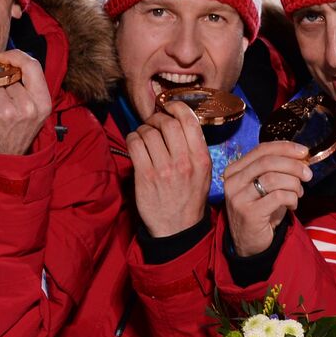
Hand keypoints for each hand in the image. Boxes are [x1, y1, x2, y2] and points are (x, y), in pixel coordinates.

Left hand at [0, 49, 51, 154]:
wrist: (0, 163)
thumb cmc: (14, 135)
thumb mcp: (32, 114)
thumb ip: (26, 90)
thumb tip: (5, 64)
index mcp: (43, 103)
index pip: (33, 66)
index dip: (16, 56)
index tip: (2, 57)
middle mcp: (28, 106)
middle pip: (7, 74)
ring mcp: (7, 110)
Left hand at [127, 101, 211, 236]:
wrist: (177, 229)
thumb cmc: (189, 198)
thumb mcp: (203, 173)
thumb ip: (195, 148)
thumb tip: (179, 121)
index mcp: (201, 158)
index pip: (189, 120)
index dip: (176, 107)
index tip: (168, 107)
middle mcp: (184, 162)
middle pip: (167, 123)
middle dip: (157, 118)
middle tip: (153, 124)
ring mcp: (164, 169)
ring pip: (149, 132)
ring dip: (142, 129)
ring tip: (143, 136)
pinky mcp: (145, 177)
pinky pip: (135, 145)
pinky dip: (132, 138)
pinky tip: (134, 143)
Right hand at [221, 141, 311, 256]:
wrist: (249, 242)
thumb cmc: (261, 211)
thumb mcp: (264, 186)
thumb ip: (277, 170)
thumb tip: (301, 157)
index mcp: (234, 170)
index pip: (261, 150)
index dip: (285, 148)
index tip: (304, 152)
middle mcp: (232, 181)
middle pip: (268, 162)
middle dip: (294, 166)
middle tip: (308, 174)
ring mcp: (239, 197)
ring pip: (274, 178)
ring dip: (294, 185)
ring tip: (298, 193)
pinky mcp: (249, 213)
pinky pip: (279, 197)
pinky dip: (292, 199)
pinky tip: (292, 206)